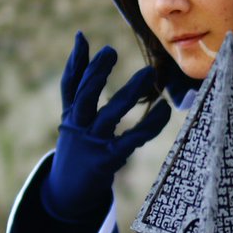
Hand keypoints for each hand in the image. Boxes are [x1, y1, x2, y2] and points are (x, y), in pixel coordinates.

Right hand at [42, 32, 170, 222]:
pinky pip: (132, 139)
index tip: (83, 38)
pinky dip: (149, 125)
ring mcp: (93, 144)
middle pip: (84, 96)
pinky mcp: (108, 160)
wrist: (67, 193)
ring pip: (109, 114)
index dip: (76, 62)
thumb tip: (80, 39)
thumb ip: (75, 82)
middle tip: (111, 51)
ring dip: (128, 93)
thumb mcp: (72, 115)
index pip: (70, 85)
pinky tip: (164, 110)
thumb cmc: (76, 145)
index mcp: (70, 115)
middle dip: (96, 74)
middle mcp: (78, 127)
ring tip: (147, 72)